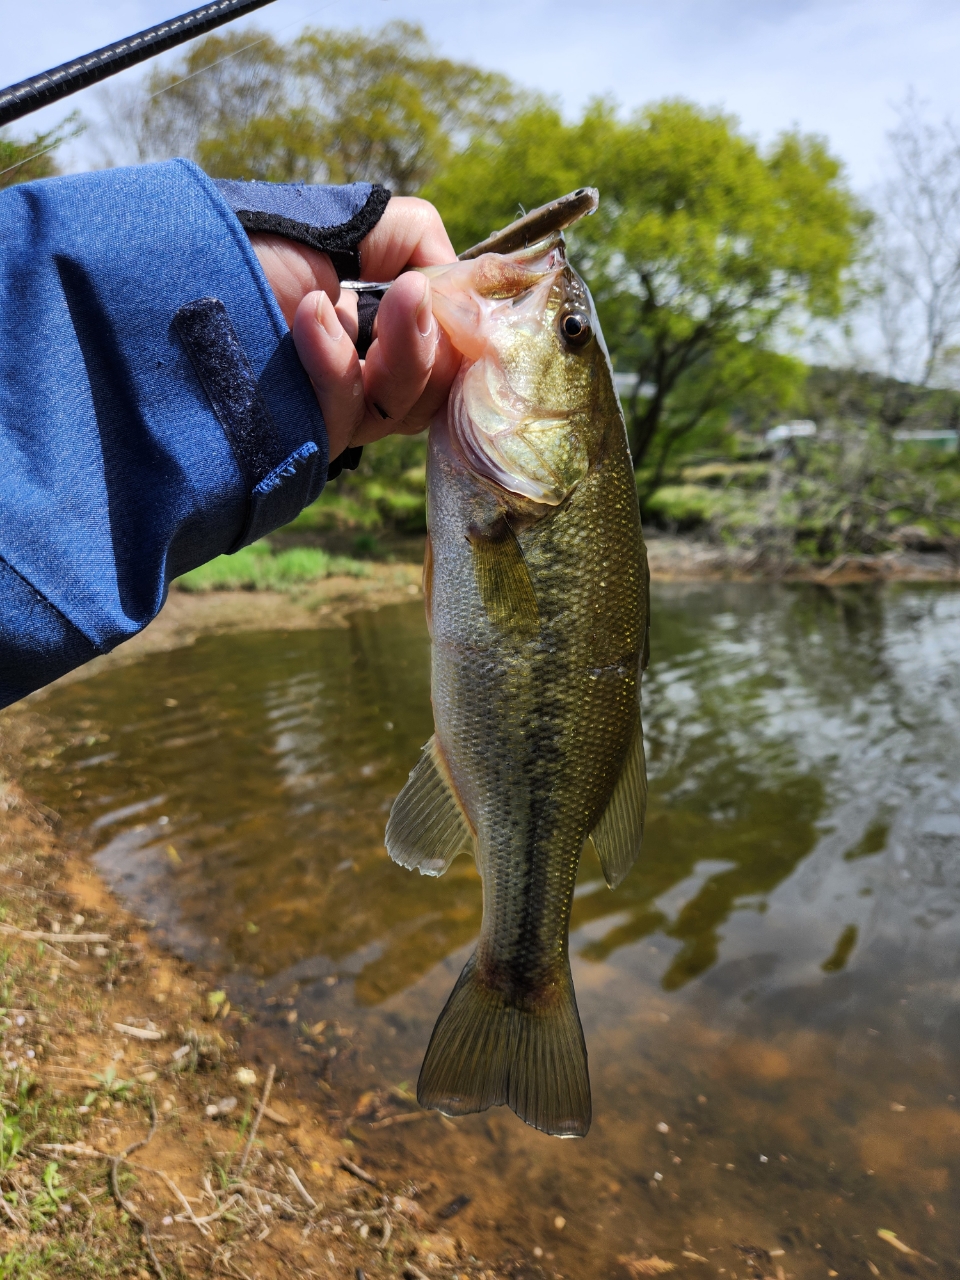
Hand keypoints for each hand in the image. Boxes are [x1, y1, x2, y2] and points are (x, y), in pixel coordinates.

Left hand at [249, 196, 461, 460]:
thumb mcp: (352, 223)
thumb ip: (419, 241)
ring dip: (394, 353)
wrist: (170, 273)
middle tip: (414, 295)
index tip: (468, 309)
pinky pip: (343, 417)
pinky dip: (334, 365)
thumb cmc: (253, 243)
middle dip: (432, 345)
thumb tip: (464, 287)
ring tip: (343, 301)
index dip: (465, 340)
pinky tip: (312, 318)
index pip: (450, 357)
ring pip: (398, 411)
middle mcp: (362, 377)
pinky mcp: (297, 437)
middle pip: (436, 394)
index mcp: (380, 333)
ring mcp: (331, 412)